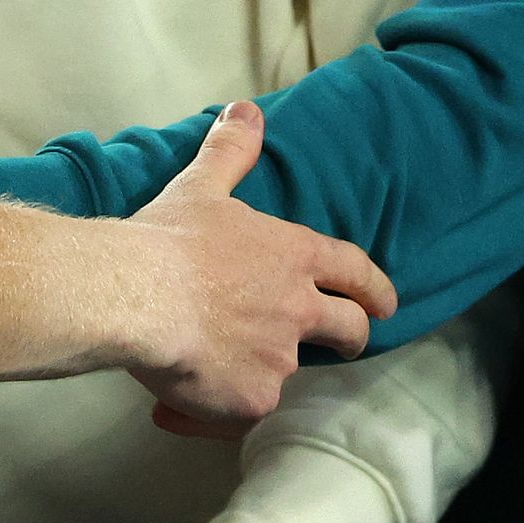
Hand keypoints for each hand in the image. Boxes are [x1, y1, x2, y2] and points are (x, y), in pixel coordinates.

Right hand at [122, 101, 396, 425]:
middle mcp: (299, 310)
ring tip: (215, 368)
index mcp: (293, 256)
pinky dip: (213, 410)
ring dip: (259, 371)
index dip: (374, 288)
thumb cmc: (170, 239)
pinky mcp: (252, 402)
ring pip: (284, 373)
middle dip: (353, 337)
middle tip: (344, 343)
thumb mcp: (202, 186)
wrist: (137, 296)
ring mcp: (280, 360)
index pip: (355, 271)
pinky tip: (174, 405)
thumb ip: (231, 151)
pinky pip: (239, 412)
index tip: (386, 303)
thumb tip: (247, 110)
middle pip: (349, 330)